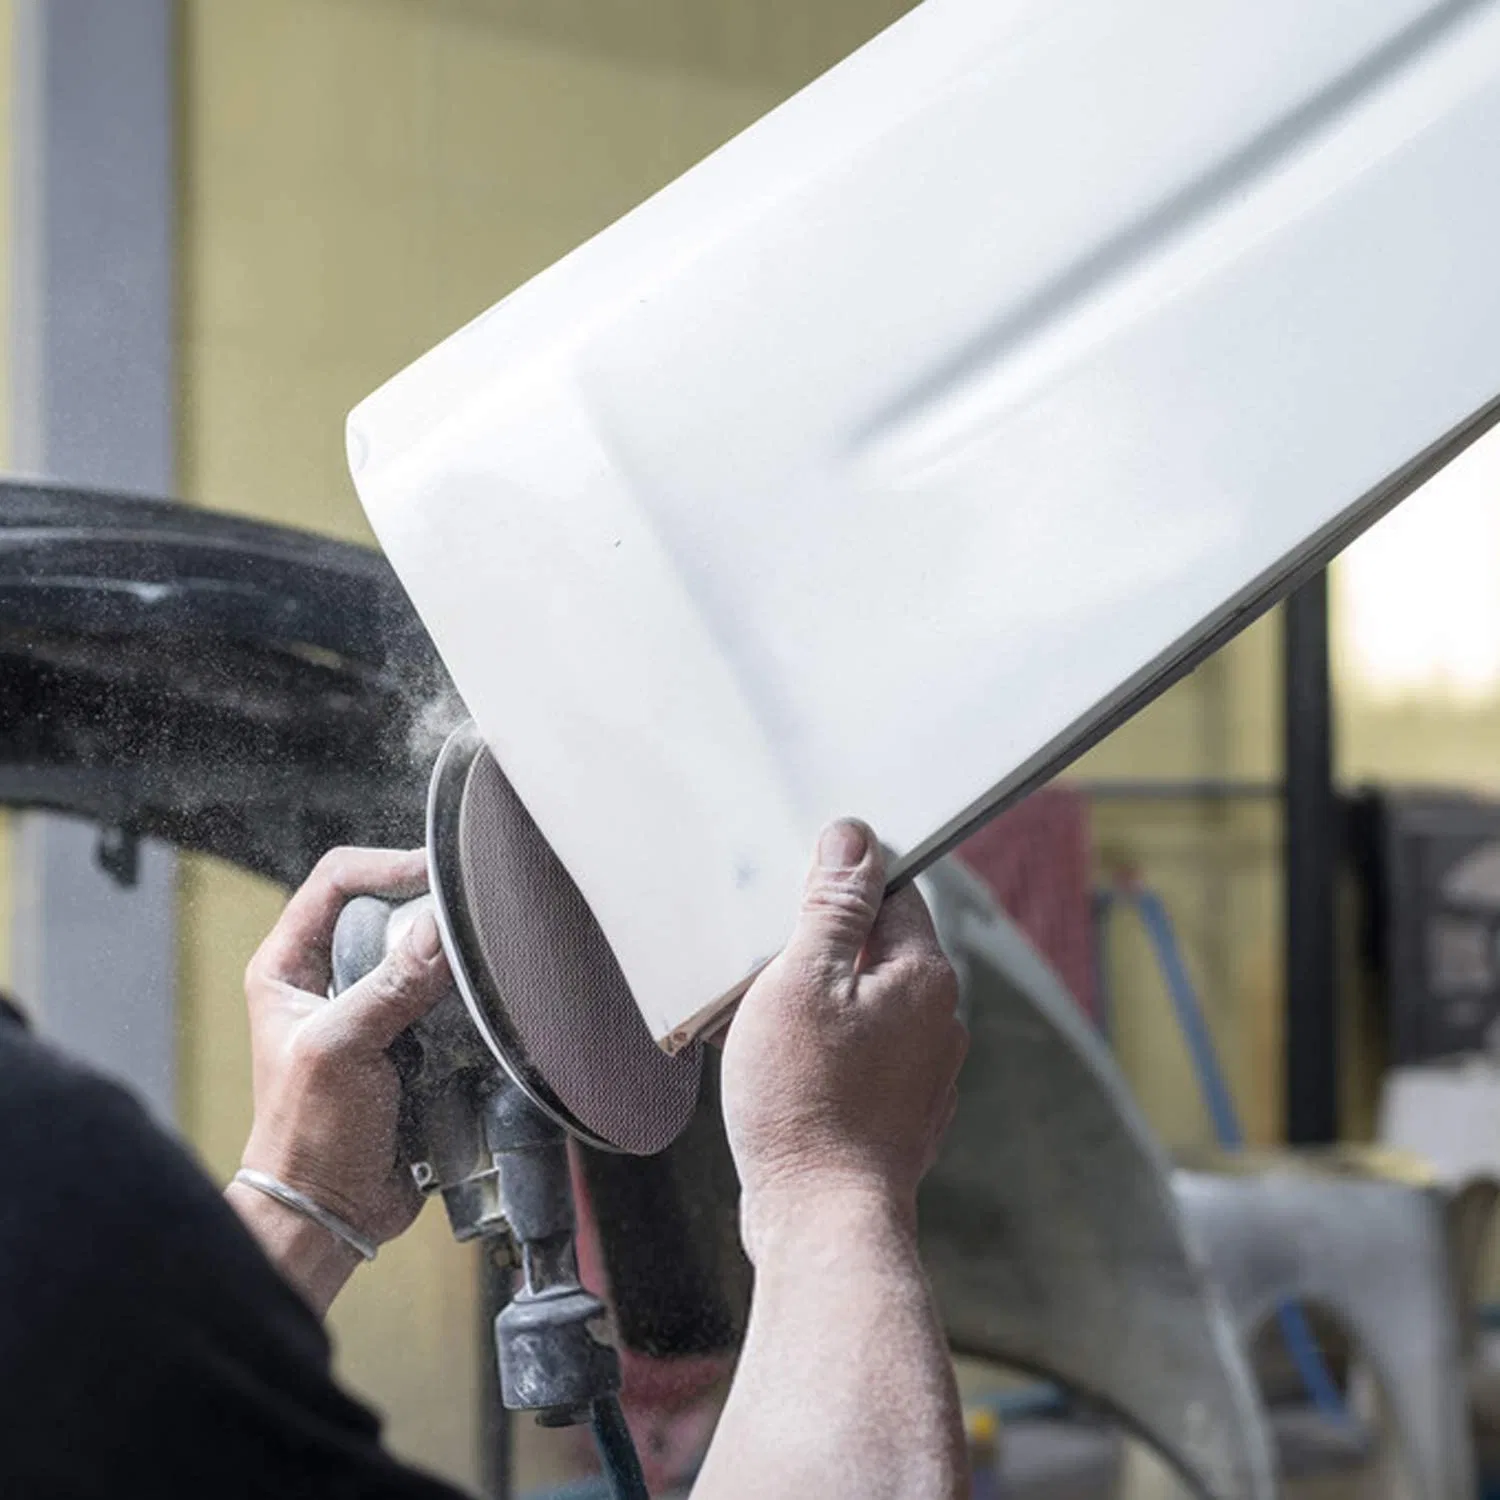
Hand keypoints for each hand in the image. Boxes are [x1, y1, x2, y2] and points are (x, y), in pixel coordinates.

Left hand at [225, 847, 449, 1312]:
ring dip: (453, 960)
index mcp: (289, 966)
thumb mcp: (342, 1050)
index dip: (388, 867)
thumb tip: (441, 930)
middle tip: (470, 920)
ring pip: (423, 955)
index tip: (438, 874)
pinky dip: (468, 999)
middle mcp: (329, 979)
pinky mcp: (409, 1041)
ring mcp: (372, 1010)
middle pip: (390, 911)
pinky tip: (485, 1006)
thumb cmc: (308, 1138)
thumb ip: (392, 986)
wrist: (332, 1211)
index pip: (338, 880)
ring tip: (481, 961)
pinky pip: (446, 999)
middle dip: (430, 914)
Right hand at [719, 820, 966, 1257]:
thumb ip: (831, 907)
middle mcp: (939, 1021)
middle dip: (822, 950)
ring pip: (867, 1008)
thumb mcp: (801, 980)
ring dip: (819, 1006)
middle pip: (878, 950)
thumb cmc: (805, 1099)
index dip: (838, 886)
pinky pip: (862, 1058)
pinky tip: (783, 1073)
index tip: (791, 900)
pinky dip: (825, 1054)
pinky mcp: (900, 1116)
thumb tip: (853, 838)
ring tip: (765, 1028)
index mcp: (923, 975)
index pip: (891, 891)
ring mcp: (924, 1074)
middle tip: (765, 967)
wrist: (823, 1222)